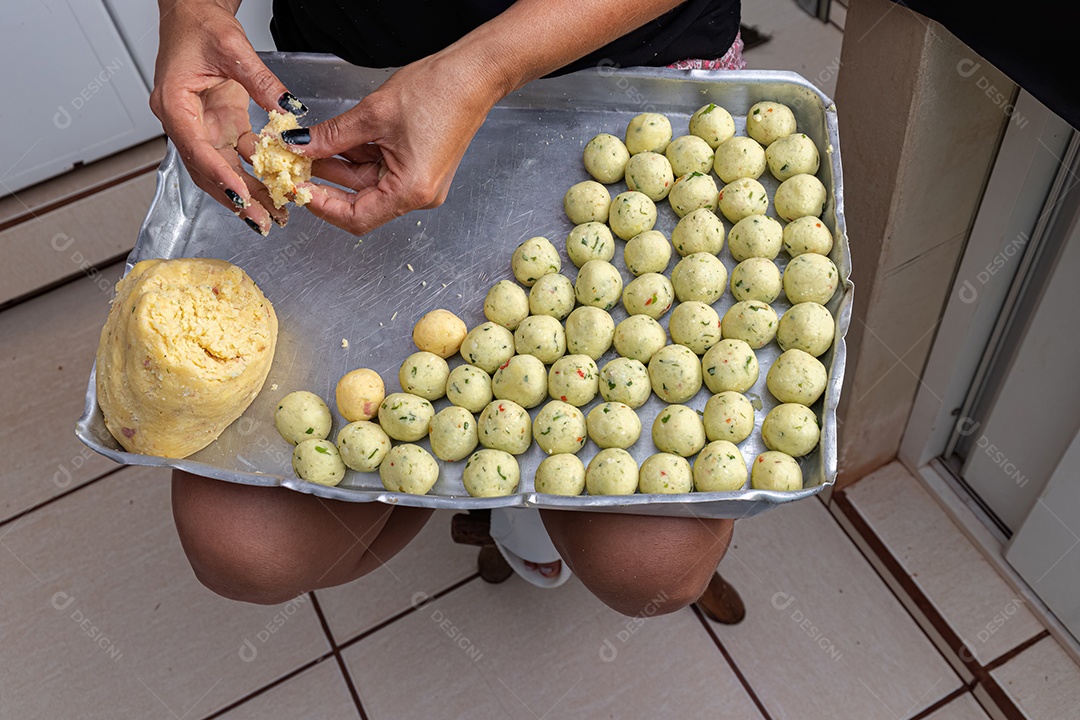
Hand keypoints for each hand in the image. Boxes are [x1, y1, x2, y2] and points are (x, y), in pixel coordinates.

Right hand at [150, 0, 301, 232]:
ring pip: (223, 169)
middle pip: (207, 170)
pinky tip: (276, 188)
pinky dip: (256, 173)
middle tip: (262, 222)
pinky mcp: (219, 124)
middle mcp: (183, 121)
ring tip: (274, 215)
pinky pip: (237, 156)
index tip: (242, 196)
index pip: (196, 148)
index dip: (219, 175)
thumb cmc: (200, 24)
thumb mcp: (233, 47)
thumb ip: (261, 80)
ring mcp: (201, 126)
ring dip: (248, 193)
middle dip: (236, 199)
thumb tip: (289, 107)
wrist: (194, 13)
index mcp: (174, 103)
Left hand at [286, 50, 510, 235]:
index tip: (296, 188)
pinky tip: (334, 142)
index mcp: (411, 190)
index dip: (321, 205)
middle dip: (325, 183)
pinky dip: (356, 157)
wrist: (474, 73)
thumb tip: (299, 146)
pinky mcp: (418, 168)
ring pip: (366, 183)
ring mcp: (419, 182)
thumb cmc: (440, 91)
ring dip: (338, 167)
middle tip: (293, 165)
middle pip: (360, 202)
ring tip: (308, 147)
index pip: (356, 217)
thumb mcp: (373, 113)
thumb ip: (332, 136)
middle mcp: (418, 194)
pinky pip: (378, 169)